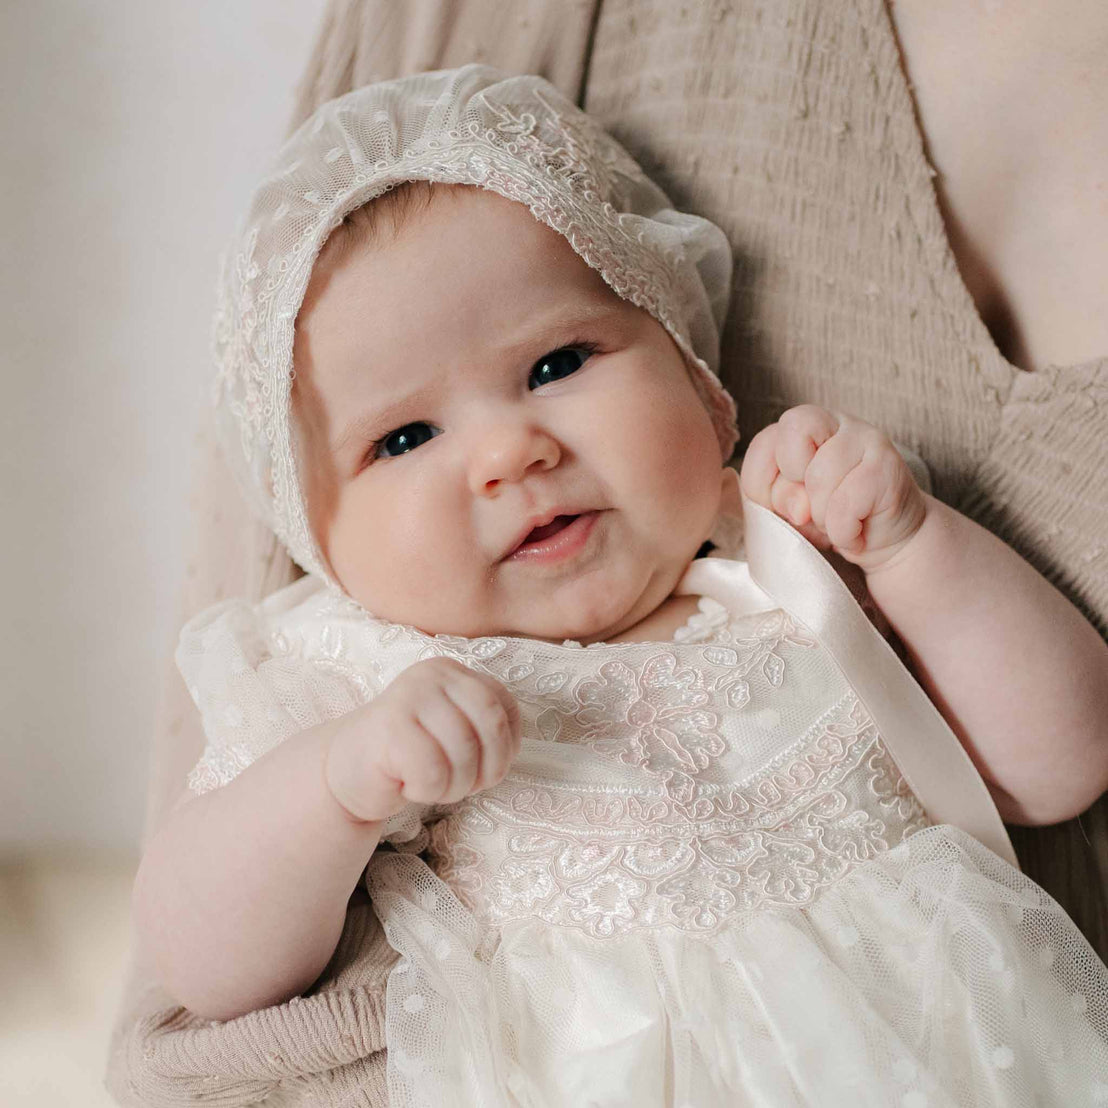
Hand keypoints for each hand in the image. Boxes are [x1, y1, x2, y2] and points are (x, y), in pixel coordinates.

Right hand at [324, 657, 520, 822]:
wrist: (345, 772)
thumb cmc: (408, 757)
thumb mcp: (454, 730)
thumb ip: (483, 726)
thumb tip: (511, 745)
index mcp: (453, 672)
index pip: (503, 705)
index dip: (505, 747)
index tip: (487, 770)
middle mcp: (432, 675)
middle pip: (490, 724)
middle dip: (488, 767)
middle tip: (467, 786)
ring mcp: (409, 697)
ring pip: (464, 752)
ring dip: (455, 786)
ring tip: (433, 785)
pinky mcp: (389, 727)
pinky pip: (433, 771)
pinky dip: (427, 791)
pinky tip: (408, 785)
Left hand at [739, 405, 927, 572]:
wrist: (889, 539)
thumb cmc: (833, 516)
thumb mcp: (791, 510)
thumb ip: (779, 499)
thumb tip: (798, 507)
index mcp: (806, 425)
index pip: (765, 441)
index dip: (762, 481)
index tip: (782, 504)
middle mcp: (837, 422)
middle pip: (793, 433)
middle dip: (790, 486)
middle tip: (811, 510)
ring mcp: (867, 438)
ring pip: (818, 477)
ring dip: (820, 517)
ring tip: (838, 523)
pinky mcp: (887, 465)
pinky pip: (845, 505)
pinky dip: (843, 532)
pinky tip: (856, 533)